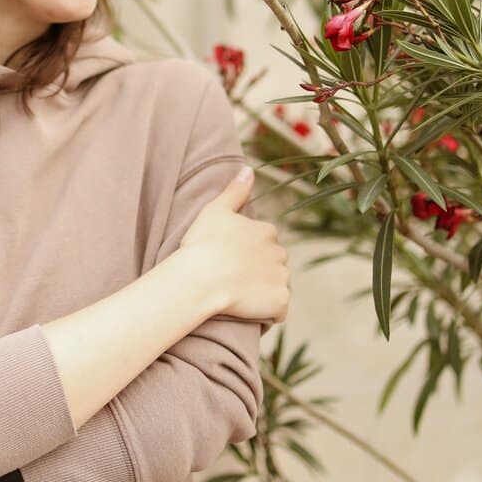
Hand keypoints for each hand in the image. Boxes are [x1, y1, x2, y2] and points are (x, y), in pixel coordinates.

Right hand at [177, 167, 289, 323]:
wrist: (200, 279)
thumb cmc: (203, 244)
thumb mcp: (215, 210)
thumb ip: (235, 190)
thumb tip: (248, 168)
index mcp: (266, 232)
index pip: (265, 242)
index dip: (248, 252)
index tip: (229, 260)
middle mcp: (279, 253)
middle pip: (274, 264)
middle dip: (260, 271)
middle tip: (233, 279)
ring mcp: (281, 279)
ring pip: (277, 286)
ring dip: (265, 291)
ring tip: (239, 297)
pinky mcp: (280, 303)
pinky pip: (279, 311)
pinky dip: (269, 313)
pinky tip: (249, 312)